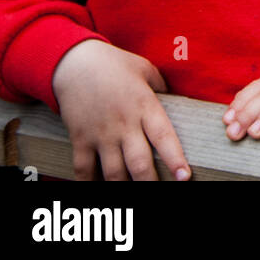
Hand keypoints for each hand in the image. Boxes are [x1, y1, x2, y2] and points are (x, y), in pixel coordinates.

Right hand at [51, 39, 190, 180]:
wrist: (74, 63)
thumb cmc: (115, 64)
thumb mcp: (145, 69)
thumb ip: (161, 87)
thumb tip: (175, 100)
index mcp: (144, 105)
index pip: (164, 136)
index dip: (175, 158)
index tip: (185, 177)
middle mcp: (123, 123)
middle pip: (139, 162)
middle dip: (150, 182)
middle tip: (161, 193)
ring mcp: (100, 134)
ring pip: (113, 172)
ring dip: (124, 187)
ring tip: (134, 195)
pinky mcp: (80, 139)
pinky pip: (83, 169)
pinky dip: (89, 184)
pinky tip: (99, 192)